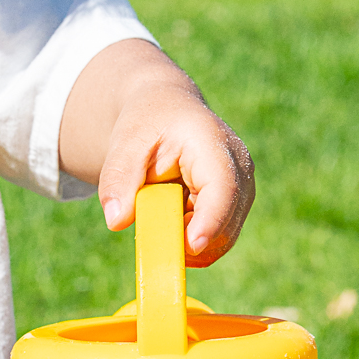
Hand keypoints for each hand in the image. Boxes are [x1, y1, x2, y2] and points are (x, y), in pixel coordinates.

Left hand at [99, 84, 252, 266]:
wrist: (167, 112)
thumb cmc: (148, 124)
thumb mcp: (125, 143)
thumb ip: (119, 179)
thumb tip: (116, 221)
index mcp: (213, 143)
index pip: (221, 188)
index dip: (210, 221)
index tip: (191, 246)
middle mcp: (239, 167)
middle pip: (225, 221)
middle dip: (187, 240)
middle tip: (149, 236)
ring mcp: (242, 188)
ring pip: (222, 236)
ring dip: (186, 240)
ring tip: (156, 212)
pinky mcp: (236, 205)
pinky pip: (217, 239)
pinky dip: (190, 241)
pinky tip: (169, 222)